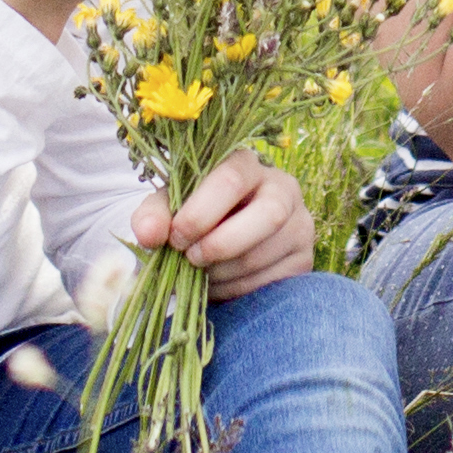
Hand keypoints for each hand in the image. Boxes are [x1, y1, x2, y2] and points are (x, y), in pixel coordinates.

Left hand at [136, 151, 318, 301]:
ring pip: (264, 253)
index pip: (232, 179)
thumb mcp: (171, 208)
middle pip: (267, 214)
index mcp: (247, 164)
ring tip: (200, 273)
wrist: (224, 240)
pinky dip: (236, 289)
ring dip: (222, 272)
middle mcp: (284, 188)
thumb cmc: (196, 215)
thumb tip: (148, 234)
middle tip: (191, 258)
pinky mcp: (304, 259)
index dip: (201, 213)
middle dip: (220, 244)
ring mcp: (300, 224)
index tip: (175, 237)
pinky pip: (270, 281)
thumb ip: (154, 215)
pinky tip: (220, 283)